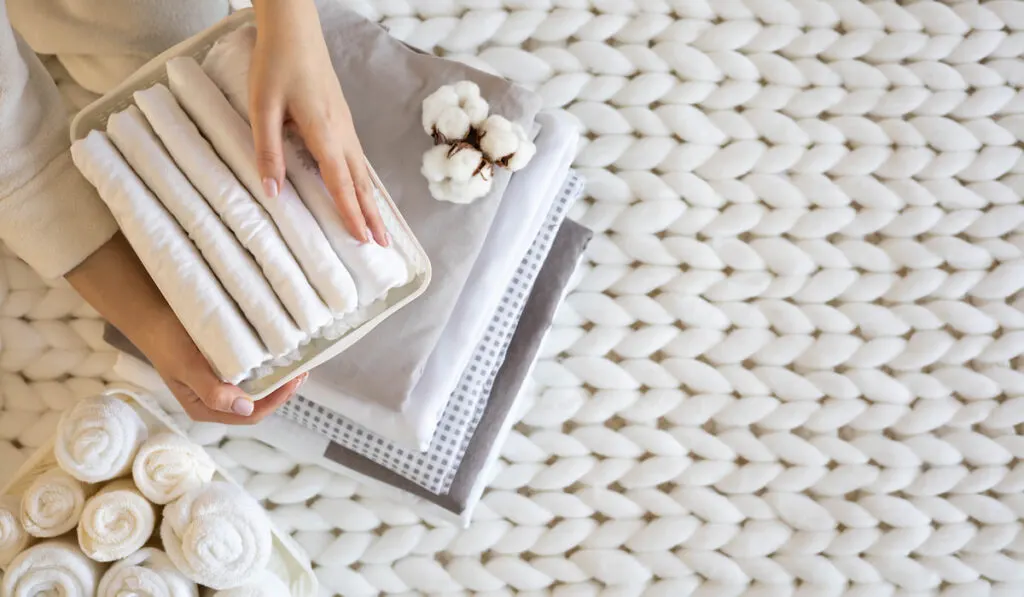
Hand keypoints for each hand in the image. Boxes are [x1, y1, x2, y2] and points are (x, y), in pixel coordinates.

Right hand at [147, 313, 306, 424]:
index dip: (275, 401)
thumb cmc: (168, 343)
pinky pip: (252, 372)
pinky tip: (279, 355)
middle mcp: (216, 400)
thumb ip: (213, 392)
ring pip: (257, 388)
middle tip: (302, 370)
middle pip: (258, 403)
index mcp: (206, 408)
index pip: (250, 415)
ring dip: (277, 378)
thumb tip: (245, 407)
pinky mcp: (225, 367)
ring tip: (296, 363)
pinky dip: (268, 367)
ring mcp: (221, 384)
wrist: (152, 317)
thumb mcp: (189, 368)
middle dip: (281, 390)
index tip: (293, 381)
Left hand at [249, 0, 387, 245]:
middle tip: (383, 246)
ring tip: (380, 227)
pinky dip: (364, 183)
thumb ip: (268, 151)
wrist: (294, 29)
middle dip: (372, 216)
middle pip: (360, 184)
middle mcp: (342, 133)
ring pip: (362, 173)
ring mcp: (345, 126)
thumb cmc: (276, 64)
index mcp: (324, 133)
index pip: (340, 183)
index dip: (351, 214)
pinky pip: (358, 160)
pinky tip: (363, 191)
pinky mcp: (342, 119)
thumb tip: (272, 192)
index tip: (362, 240)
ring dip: (371, 202)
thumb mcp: (262, 107)